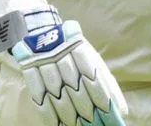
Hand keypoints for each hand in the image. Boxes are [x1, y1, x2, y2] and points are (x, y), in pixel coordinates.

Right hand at [11, 20, 127, 125]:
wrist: (43, 32)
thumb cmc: (75, 52)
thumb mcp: (93, 60)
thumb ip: (107, 84)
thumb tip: (121, 110)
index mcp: (79, 46)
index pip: (92, 76)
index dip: (99, 97)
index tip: (105, 114)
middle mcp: (61, 52)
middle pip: (74, 87)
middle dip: (84, 109)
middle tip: (91, 124)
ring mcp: (43, 60)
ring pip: (56, 93)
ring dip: (67, 114)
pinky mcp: (29, 68)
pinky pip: (38, 94)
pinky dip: (47, 113)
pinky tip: (56, 124)